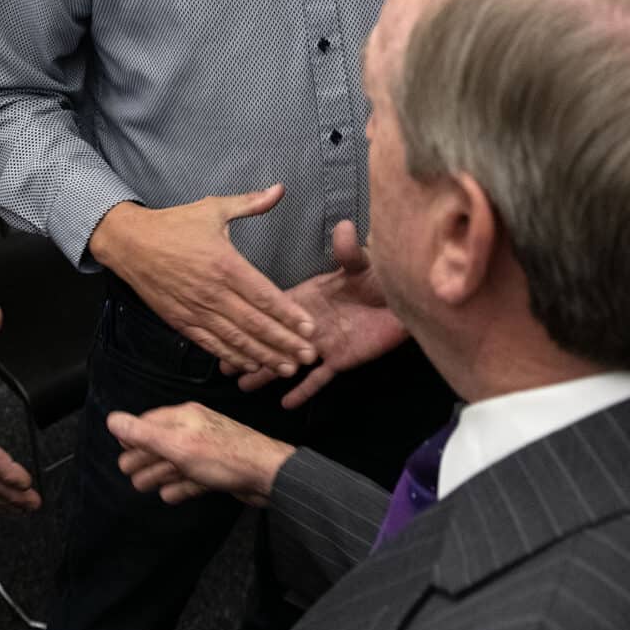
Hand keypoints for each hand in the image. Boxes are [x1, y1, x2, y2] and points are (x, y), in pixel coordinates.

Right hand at [89, 187, 317, 373]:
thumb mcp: (213, 209)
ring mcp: (196, 310)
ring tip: (287, 369)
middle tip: (309, 357)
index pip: (265, 295)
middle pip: (255, 324)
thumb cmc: (173, 225)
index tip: (310, 328)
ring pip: (236, 340)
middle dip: (285, 343)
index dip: (289, 315)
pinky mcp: (181, 322)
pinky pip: (211, 345)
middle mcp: (213, 292)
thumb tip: (279, 189)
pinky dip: (232, 358)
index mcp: (225, 264)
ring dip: (264, 356)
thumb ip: (250, 203)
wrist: (129, 243)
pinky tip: (251, 366)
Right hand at [108, 403, 294, 505]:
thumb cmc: (223, 455)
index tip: (121, 451)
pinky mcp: (218, 471)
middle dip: (143, 458)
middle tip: (126, 472)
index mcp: (184, 417)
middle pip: (161, 444)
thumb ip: (144, 434)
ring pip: (176, 463)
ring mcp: (207, 451)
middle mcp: (195, 430)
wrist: (267, 474)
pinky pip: (193, 479)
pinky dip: (180, 486)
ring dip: (158, 474)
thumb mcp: (177, 444)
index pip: (150, 422)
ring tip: (141, 487)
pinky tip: (169, 496)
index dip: (134, 437)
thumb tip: (113, 420)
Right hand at [233, 221, 407, 408]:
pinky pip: (319, 380)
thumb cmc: (380, 278)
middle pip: (272, 339)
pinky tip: (286, 403)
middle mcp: (309, 324)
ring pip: (289, 361)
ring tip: (244, 385)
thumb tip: (344, 226)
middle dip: (248, 350)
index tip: (225, 321)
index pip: (272, 308)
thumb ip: (349, 250)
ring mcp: (323, 345)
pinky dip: (304, 391)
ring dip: (267, 372)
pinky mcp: (341, 360)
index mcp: (306, 298)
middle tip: (224, 365)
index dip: (250, 317)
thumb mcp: (361, 263)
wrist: (406, 301)